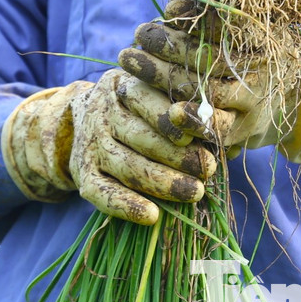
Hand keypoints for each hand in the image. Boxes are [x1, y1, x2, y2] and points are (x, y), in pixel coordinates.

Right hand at [1, 69, 217, 224]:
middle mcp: (102, 112)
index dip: (175, 119)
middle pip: (139, 136)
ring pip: (124, 164)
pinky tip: (151, 216)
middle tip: (208, 169)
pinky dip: (125, 206)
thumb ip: (180, 106)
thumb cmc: (137, 107)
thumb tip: (222, 125)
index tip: (204, 134)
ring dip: (160, 182)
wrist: (78, 118)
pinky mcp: (82, 172)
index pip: (146, 98)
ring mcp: (90, 143)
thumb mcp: (153, 92)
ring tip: (194, 193)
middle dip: (176, 155)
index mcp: (122, 85)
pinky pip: (99, 192)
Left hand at [118, 20, 300, 162]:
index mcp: (261, 40)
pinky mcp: (241, 131)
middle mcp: (258, 70)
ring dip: (164, 76)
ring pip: (205, 90)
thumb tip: (173, 9)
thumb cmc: (257, 56)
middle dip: (170, 45)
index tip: (167, 10)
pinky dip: (190, 121)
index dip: (195, 17)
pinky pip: (213, 127)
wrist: (293, 103)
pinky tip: (168, 113)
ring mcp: (251, 102)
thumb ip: (213, 20)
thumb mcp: (249, 30)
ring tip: (131, 60)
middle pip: (209, 57)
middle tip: (139, 33)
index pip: (226, 25)